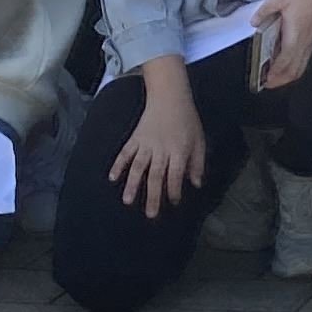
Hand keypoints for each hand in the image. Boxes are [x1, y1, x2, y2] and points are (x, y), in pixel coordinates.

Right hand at [112, 71, 205, 216]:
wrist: (169, 97)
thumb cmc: (187, 120)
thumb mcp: (198, 140)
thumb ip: (197, 163)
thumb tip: (196, 184)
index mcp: (179, 150)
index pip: (175, 175)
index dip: (174, 190)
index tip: (173, 202)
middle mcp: (161, 149)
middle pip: (156, 175)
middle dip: (153, 196)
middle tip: (150, 214)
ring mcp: (146, 143)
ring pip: (138, 166)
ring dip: (132, 184)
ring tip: (127, 201)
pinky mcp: (135, 137)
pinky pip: (125, 152)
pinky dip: (118, 164)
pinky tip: (112, 177)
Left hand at [250, 0, 311, 91]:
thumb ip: (264, 10)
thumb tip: (253, 23)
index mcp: (296, 33)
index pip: (285, 60)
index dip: (275, 72)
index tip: (264, 79)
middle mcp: (304, 42)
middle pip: (294, 70)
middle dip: (280, 80)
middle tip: (264, 83)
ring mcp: (310, 42)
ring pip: (300, 67)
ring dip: (286, 76)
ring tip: (271, 77)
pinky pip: (303, 60)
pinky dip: (292, 67)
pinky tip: (282, 63)